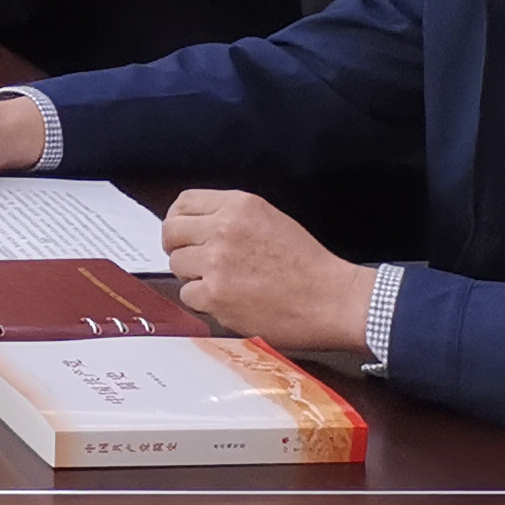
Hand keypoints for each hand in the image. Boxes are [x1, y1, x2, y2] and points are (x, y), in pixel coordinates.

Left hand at [161, 190, 377, 351]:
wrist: (333, 300)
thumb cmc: (307, 264)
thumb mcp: (269, 219)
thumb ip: (230, 217)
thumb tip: (194, 226)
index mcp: (238, 205)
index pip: (184, 203)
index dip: (178, 220)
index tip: (183, 233)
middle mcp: (223, 228)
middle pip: (171, 233)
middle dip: (177, 248)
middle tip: (193, 262)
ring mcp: (217, 262)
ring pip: (177, 265)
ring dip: (194, 276)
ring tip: (223, 284)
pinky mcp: (215, 295)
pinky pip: (188, 295)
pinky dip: (204, 301)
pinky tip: (229, 301)